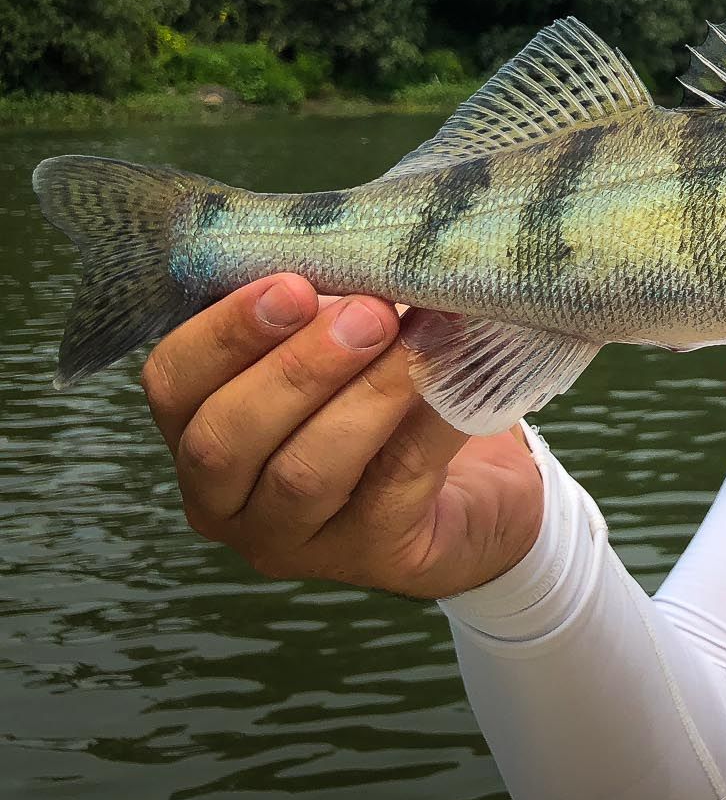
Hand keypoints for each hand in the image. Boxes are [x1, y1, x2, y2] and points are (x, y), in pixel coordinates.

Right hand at [141, 274, 544, 598]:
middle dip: (298, 366)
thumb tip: (357, 241)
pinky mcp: (372, 558)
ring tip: (421, 338)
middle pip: (227, 437)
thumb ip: (327, 304)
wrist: (479, 488)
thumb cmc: (391, 400)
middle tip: (370, 312)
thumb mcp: (345, 345)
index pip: (173, 384)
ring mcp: (294, 540)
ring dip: (367, 395)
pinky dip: (427, 423)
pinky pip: (393, 485)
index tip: (292, 283)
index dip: (225, 334)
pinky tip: (460, 378)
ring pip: (306, 471)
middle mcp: (226, 497)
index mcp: (199, 429)